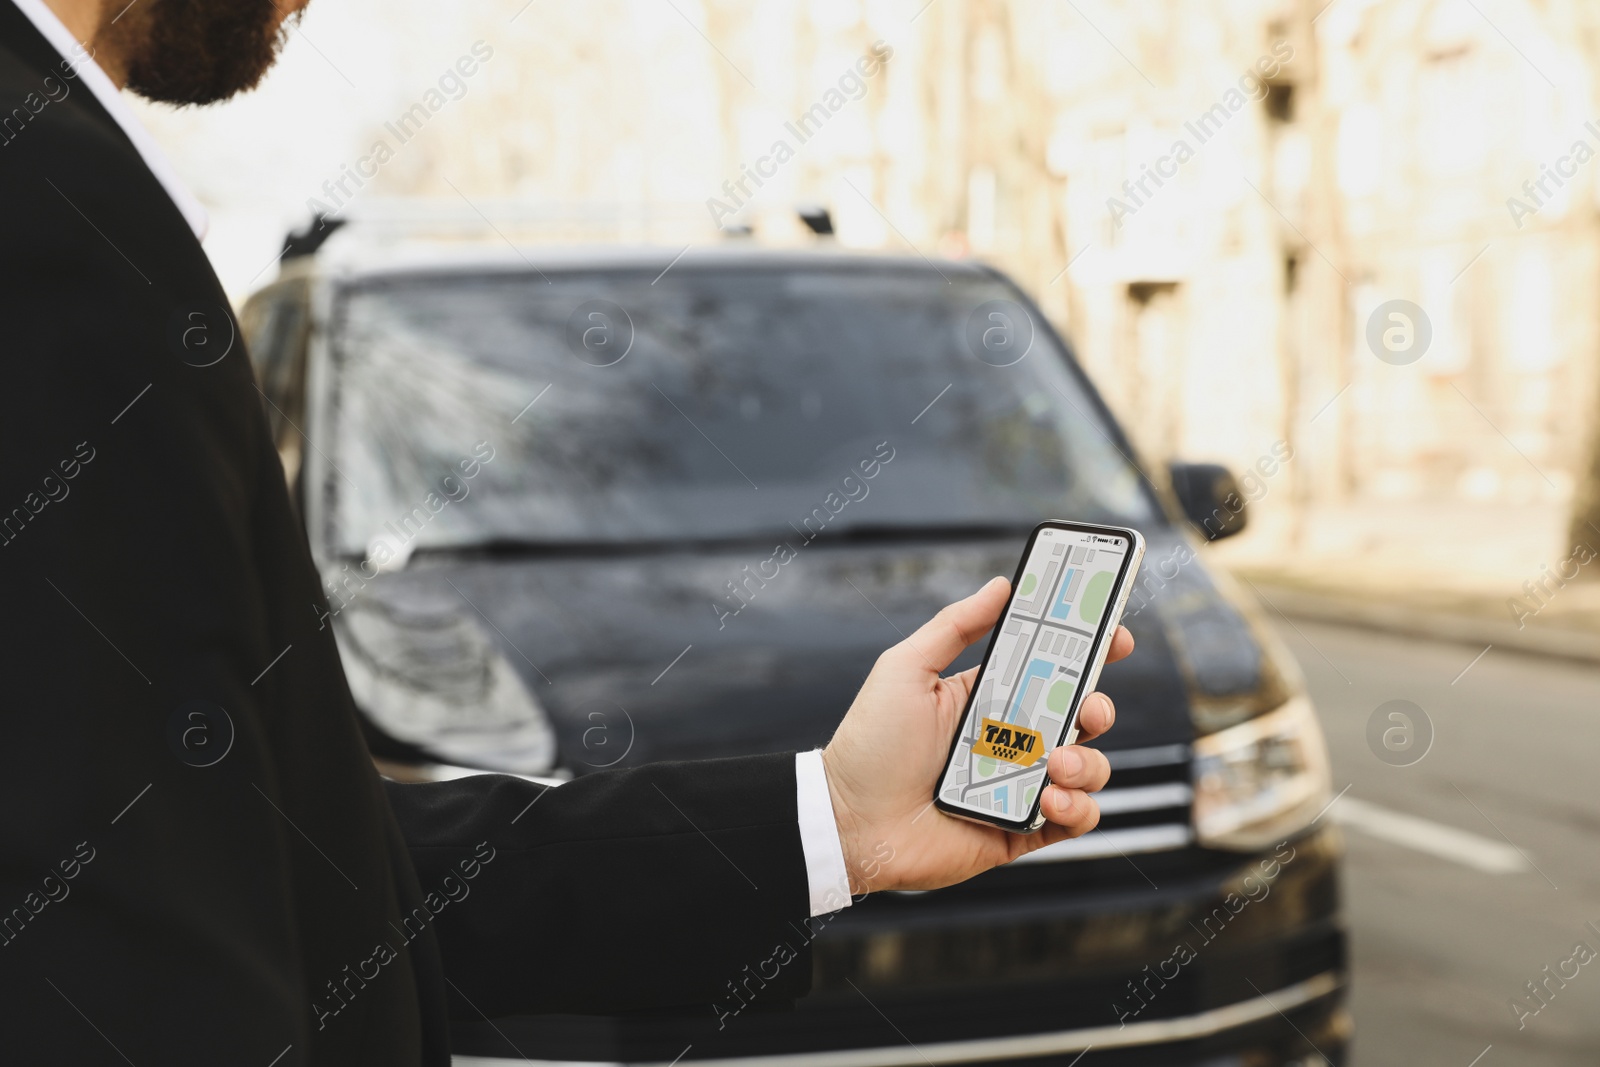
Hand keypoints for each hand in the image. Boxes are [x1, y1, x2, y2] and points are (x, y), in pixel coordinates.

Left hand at [821, 576, 1132, 894]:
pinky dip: (1077, 807)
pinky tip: (1048, 798)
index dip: (1090, 651)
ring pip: (1088, 767)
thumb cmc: (870, 744)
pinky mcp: (1021, 830)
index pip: (1052, 668)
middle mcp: (1010, 739)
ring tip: (1054, 764)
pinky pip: (1076, 818)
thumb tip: (1002, 584)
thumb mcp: (906, 669)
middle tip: (1087, 708)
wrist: (850, 822)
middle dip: (1099, 707)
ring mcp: (1019, 785)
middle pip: (1081, 715)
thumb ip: (955, 626)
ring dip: (1086, 762)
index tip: (1115, 634)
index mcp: (988, 696)